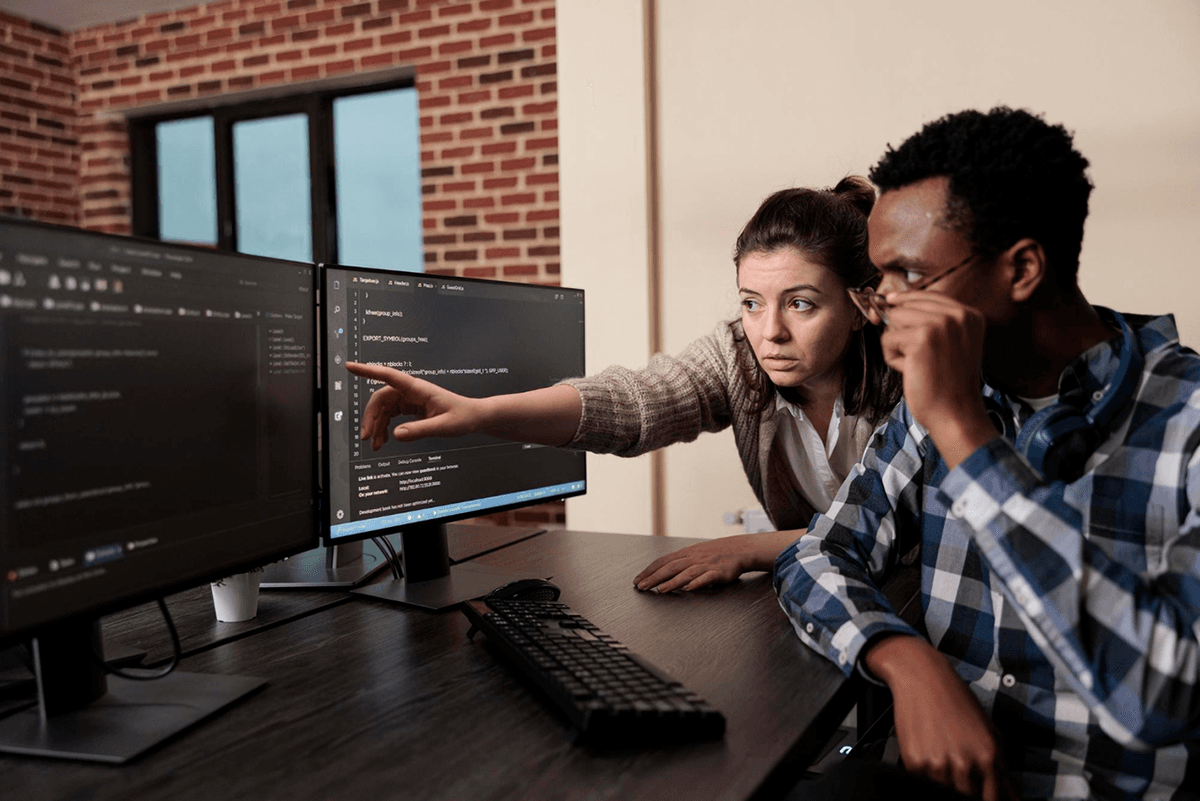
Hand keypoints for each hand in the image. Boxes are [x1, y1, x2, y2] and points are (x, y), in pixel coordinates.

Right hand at [345, 362, 483, 448]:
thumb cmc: (463, 417)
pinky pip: (391, 415)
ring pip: (384, 409)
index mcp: (418, 389)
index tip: (350, 367)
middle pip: (381, 398)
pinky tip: (384, 439)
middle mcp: (411, 391)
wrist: (474, 417)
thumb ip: (421, 430)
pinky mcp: (411, 407)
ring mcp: (410, 399)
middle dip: (371, 417)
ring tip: (376, 445)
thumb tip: (396, 435)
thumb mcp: (444, 427)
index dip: (367, 371)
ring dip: (377, 425)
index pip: (388, 375)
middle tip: (367, 438)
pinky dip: (384, 427)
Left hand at [633, 530, 799, 592]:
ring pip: (685, 573)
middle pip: (670, 567)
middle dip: (654, 577)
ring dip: (671, 582)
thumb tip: (660, 573)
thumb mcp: (694, 554)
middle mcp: (693, 558)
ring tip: (659, 590)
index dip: (648, 571)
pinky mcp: (718, 572)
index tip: (637, 580)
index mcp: (685, 553)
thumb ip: (679, 563)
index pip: (662, 561)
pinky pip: (706, 578)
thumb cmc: (714, 554)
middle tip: (641, 587)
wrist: (739, 549)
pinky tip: (687, 588)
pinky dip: (696, 583)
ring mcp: (705, 565)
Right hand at [865, 636, 1016, 800]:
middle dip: (966, 788)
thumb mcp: (989, 731)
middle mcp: (964, 763)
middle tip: (960, 768)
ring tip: (943, 752)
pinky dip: (925, 771)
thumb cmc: (956, 699)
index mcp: (988, 756)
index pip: (994, 799)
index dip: (990, 800)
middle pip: (968, 798)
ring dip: (944, 779)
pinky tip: (928, 749)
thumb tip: (1013, 796)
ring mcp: (938, 764)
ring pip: (945, 791)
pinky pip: (922, 780)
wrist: (922, 677)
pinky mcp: (914, 762)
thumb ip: (1002, 769)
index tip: (986, 796)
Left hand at [880, 291, 996, 467]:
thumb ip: (932, 321)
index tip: (889, 300)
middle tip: (917, 356)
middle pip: (906, 305)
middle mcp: (958, 315)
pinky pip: (887, 339)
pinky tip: (911, 370)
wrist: (955, 413)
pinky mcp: (921, 338)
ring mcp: (940, 324)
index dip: (904, 300)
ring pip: (894, 319)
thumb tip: (890, 301)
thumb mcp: (951, 343)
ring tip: (915, 363)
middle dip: (901, 329)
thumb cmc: (947, 384)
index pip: (926, 295)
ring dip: (896, 344)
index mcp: (969, 315)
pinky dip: (892, 358)